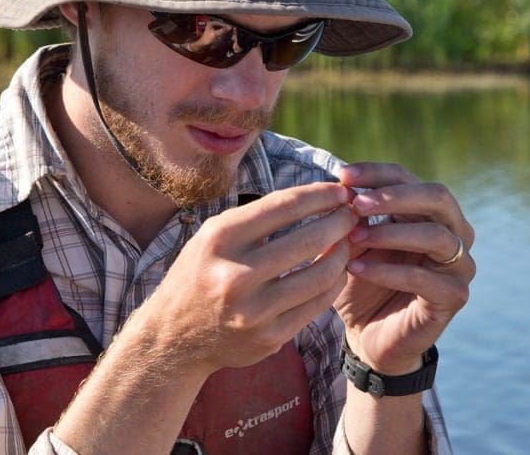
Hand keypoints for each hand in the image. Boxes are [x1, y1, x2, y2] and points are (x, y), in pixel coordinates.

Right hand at [137, 182, 357, 374]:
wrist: (175, 337)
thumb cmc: (200, 274)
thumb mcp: (213, 236)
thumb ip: (257, 218)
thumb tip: (315, 197)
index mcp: (219, 239)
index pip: (283, 207)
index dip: (319, 195)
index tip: (340, 191)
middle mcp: (235, 274)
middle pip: (309, 240)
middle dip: (340, 222)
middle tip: (354, 214)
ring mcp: (253, 310)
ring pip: (320, 275)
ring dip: (342, 253)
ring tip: (347, 241)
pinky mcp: (269, 337)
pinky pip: (316, 305)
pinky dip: (334, 283)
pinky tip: (337, 270)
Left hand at [334, 163, 474, 374]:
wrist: (367, 334)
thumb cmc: (359, 281)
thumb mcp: (350, 243)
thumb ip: (351, 217)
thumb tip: (343, 187)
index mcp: (427, 212)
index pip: (408, 177)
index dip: (377, 173)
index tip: (343, 175)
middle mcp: (453, 232)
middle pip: (437, 197)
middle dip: (394, 195)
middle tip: (357, 202)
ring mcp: (459, 265)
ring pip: (437, 236)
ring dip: (392, 232)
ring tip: (354, 235)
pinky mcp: (454, 297)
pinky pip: (424, 278)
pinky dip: (387, 270)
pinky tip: (355, 267)